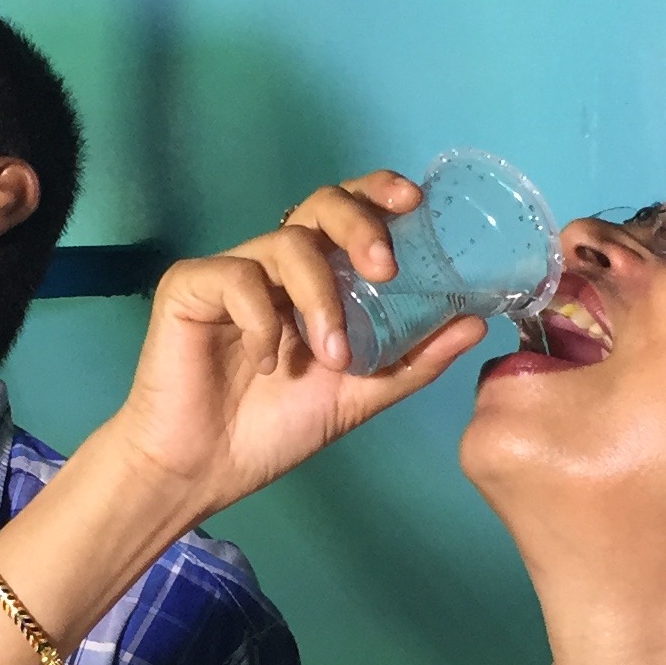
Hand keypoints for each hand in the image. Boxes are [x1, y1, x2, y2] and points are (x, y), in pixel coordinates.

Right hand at [95, 172, 486, 519]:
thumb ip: (413, 359)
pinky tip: (265, 363)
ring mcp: (231, 272)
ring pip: (286, 243)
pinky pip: (236, 279)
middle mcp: (275, 264)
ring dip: (320, 299)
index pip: (350, 212)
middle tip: (384, 269)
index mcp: (315, 278)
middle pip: (320, 204)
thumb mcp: (359, 396)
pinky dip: (262, 321)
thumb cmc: (273, 429)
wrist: (204, 471)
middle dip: (360, 226)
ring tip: (330, 356)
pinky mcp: (188, 287)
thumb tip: (476, 322)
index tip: (414, 203)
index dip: (379, 193)